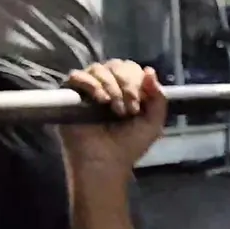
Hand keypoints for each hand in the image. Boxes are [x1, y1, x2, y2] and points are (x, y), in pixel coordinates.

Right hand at [62, 60, 167, 174]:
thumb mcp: (153, 123)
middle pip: (116, 65)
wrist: (106, 163)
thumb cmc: (128, 145)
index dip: (138, 81)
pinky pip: (77, 76)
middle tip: (130, 110)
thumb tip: (150, 70)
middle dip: (127, 84)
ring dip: (111, 86)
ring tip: (115, 109)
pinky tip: (101, 100)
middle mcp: (107, 85)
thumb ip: (158, 98)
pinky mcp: (71, 95)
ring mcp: (88, 89)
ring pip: (98, 69)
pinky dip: (91, 84)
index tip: (139, 105)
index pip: (131, 68)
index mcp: (126, 89)